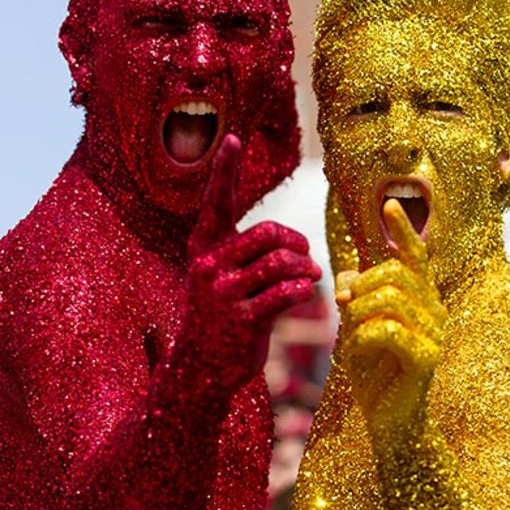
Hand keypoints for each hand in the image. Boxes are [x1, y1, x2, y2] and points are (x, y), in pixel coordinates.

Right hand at [182, 135, 321, 394]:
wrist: (198, 369)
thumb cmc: (218, 318)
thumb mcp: (219, 280)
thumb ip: (243, 256)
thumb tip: (294, 245)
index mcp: (203, 249)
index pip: (216, 203)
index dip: (225, 171)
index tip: (232, 140)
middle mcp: (209, 266)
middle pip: (267, 233)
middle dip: (296, 242)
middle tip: (305, 254)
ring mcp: (224, 294)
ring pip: (281, 262)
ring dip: (305, 268)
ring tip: (311, 275)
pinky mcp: (244, 320)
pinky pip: (286, 292)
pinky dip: (303, 289)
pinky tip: (305, 292)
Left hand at [339, 200, 443, 433]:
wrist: (388, 421)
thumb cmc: (375, 373)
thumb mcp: (358, 327)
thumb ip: (357, 298)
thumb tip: (347, 280)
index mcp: (423, 299)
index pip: (416, 257)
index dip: (403, 231)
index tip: (388, 207)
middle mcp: (436, 311)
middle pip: (396, 273)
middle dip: (362, 285)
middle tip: (344, 307)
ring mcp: (436, 334)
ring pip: (391, 299)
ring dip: (359, 313)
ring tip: (351, 334)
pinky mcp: (426, 358)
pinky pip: (388, 330)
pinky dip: (362, 338)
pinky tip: (356, 353)